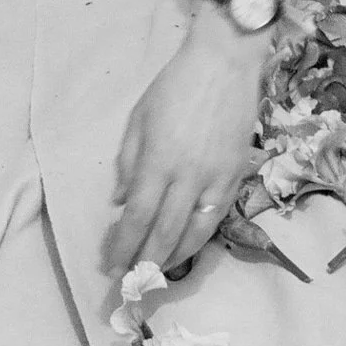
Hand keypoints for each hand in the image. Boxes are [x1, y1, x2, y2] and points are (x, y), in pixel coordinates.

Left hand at [102, 16, 272, 277]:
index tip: (111, 265)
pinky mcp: (235, 175)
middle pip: (163, 231)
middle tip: (131, 282)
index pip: (137, 216)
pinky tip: (187, 247)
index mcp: (157, 159)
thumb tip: (122, 201)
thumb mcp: (138, 117)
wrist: (225, 64)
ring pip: (194, 232)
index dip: (123, 245)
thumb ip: (128, 161)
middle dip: (144, 261)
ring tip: (157, 272)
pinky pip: (216, 216)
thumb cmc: (174, 85)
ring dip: (173, 257)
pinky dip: (200, 237)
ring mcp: (214, 178)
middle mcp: (186, 175)